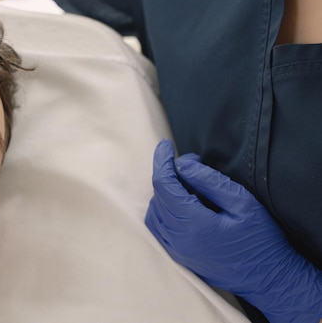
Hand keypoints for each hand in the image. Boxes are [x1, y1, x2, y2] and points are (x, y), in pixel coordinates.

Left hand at [145, 140, 321, 322]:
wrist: (269, 280)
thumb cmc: (262, 240)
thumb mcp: (242, 203)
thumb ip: (210, 181)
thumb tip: (183, 164)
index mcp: (193, 224)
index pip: (164, 185)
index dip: (162, 162)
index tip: (166, 145)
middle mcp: (178, 239)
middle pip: (158, 196)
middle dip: (168, 174)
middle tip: (191, 164)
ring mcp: (175, 250)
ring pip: (154, 211)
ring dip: (164, 192)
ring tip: (188, 183)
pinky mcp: (177, 256)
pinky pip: (158, 227)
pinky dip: (162, 209)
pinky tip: (182, 202)